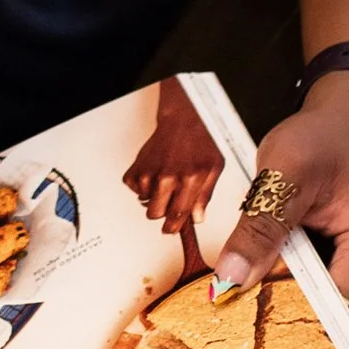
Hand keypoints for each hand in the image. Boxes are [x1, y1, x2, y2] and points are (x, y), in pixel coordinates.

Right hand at [122, 74, 226, 235]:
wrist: (183, 119)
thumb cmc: (200, 141)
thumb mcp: (214, 170)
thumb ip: (205, 197)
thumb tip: (197, 218)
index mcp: (189, 180)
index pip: (177, 215)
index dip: (174, 227)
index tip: (171, 229)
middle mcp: (167, 177)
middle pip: (155, 214)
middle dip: (163, 212)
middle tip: (170, 203)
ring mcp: (149, 171)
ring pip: (144, 202)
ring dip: (153, 198)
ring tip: (165, 183)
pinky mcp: (137, 166)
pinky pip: (134, 189)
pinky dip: (142, 186)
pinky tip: (154, 176)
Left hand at [211, 74, 348, 342]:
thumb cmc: (324, 141)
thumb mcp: (285, 169)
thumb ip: (262, 225)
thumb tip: (230, 279)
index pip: (330, 316)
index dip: (281, 320)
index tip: (234, 317)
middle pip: (336, 332)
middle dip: (285, 326)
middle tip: (232, 311)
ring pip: (338, 333)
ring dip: (296, 320)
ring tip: (253, 297)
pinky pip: (343, 321)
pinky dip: (310, 311)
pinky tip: (278, 291)